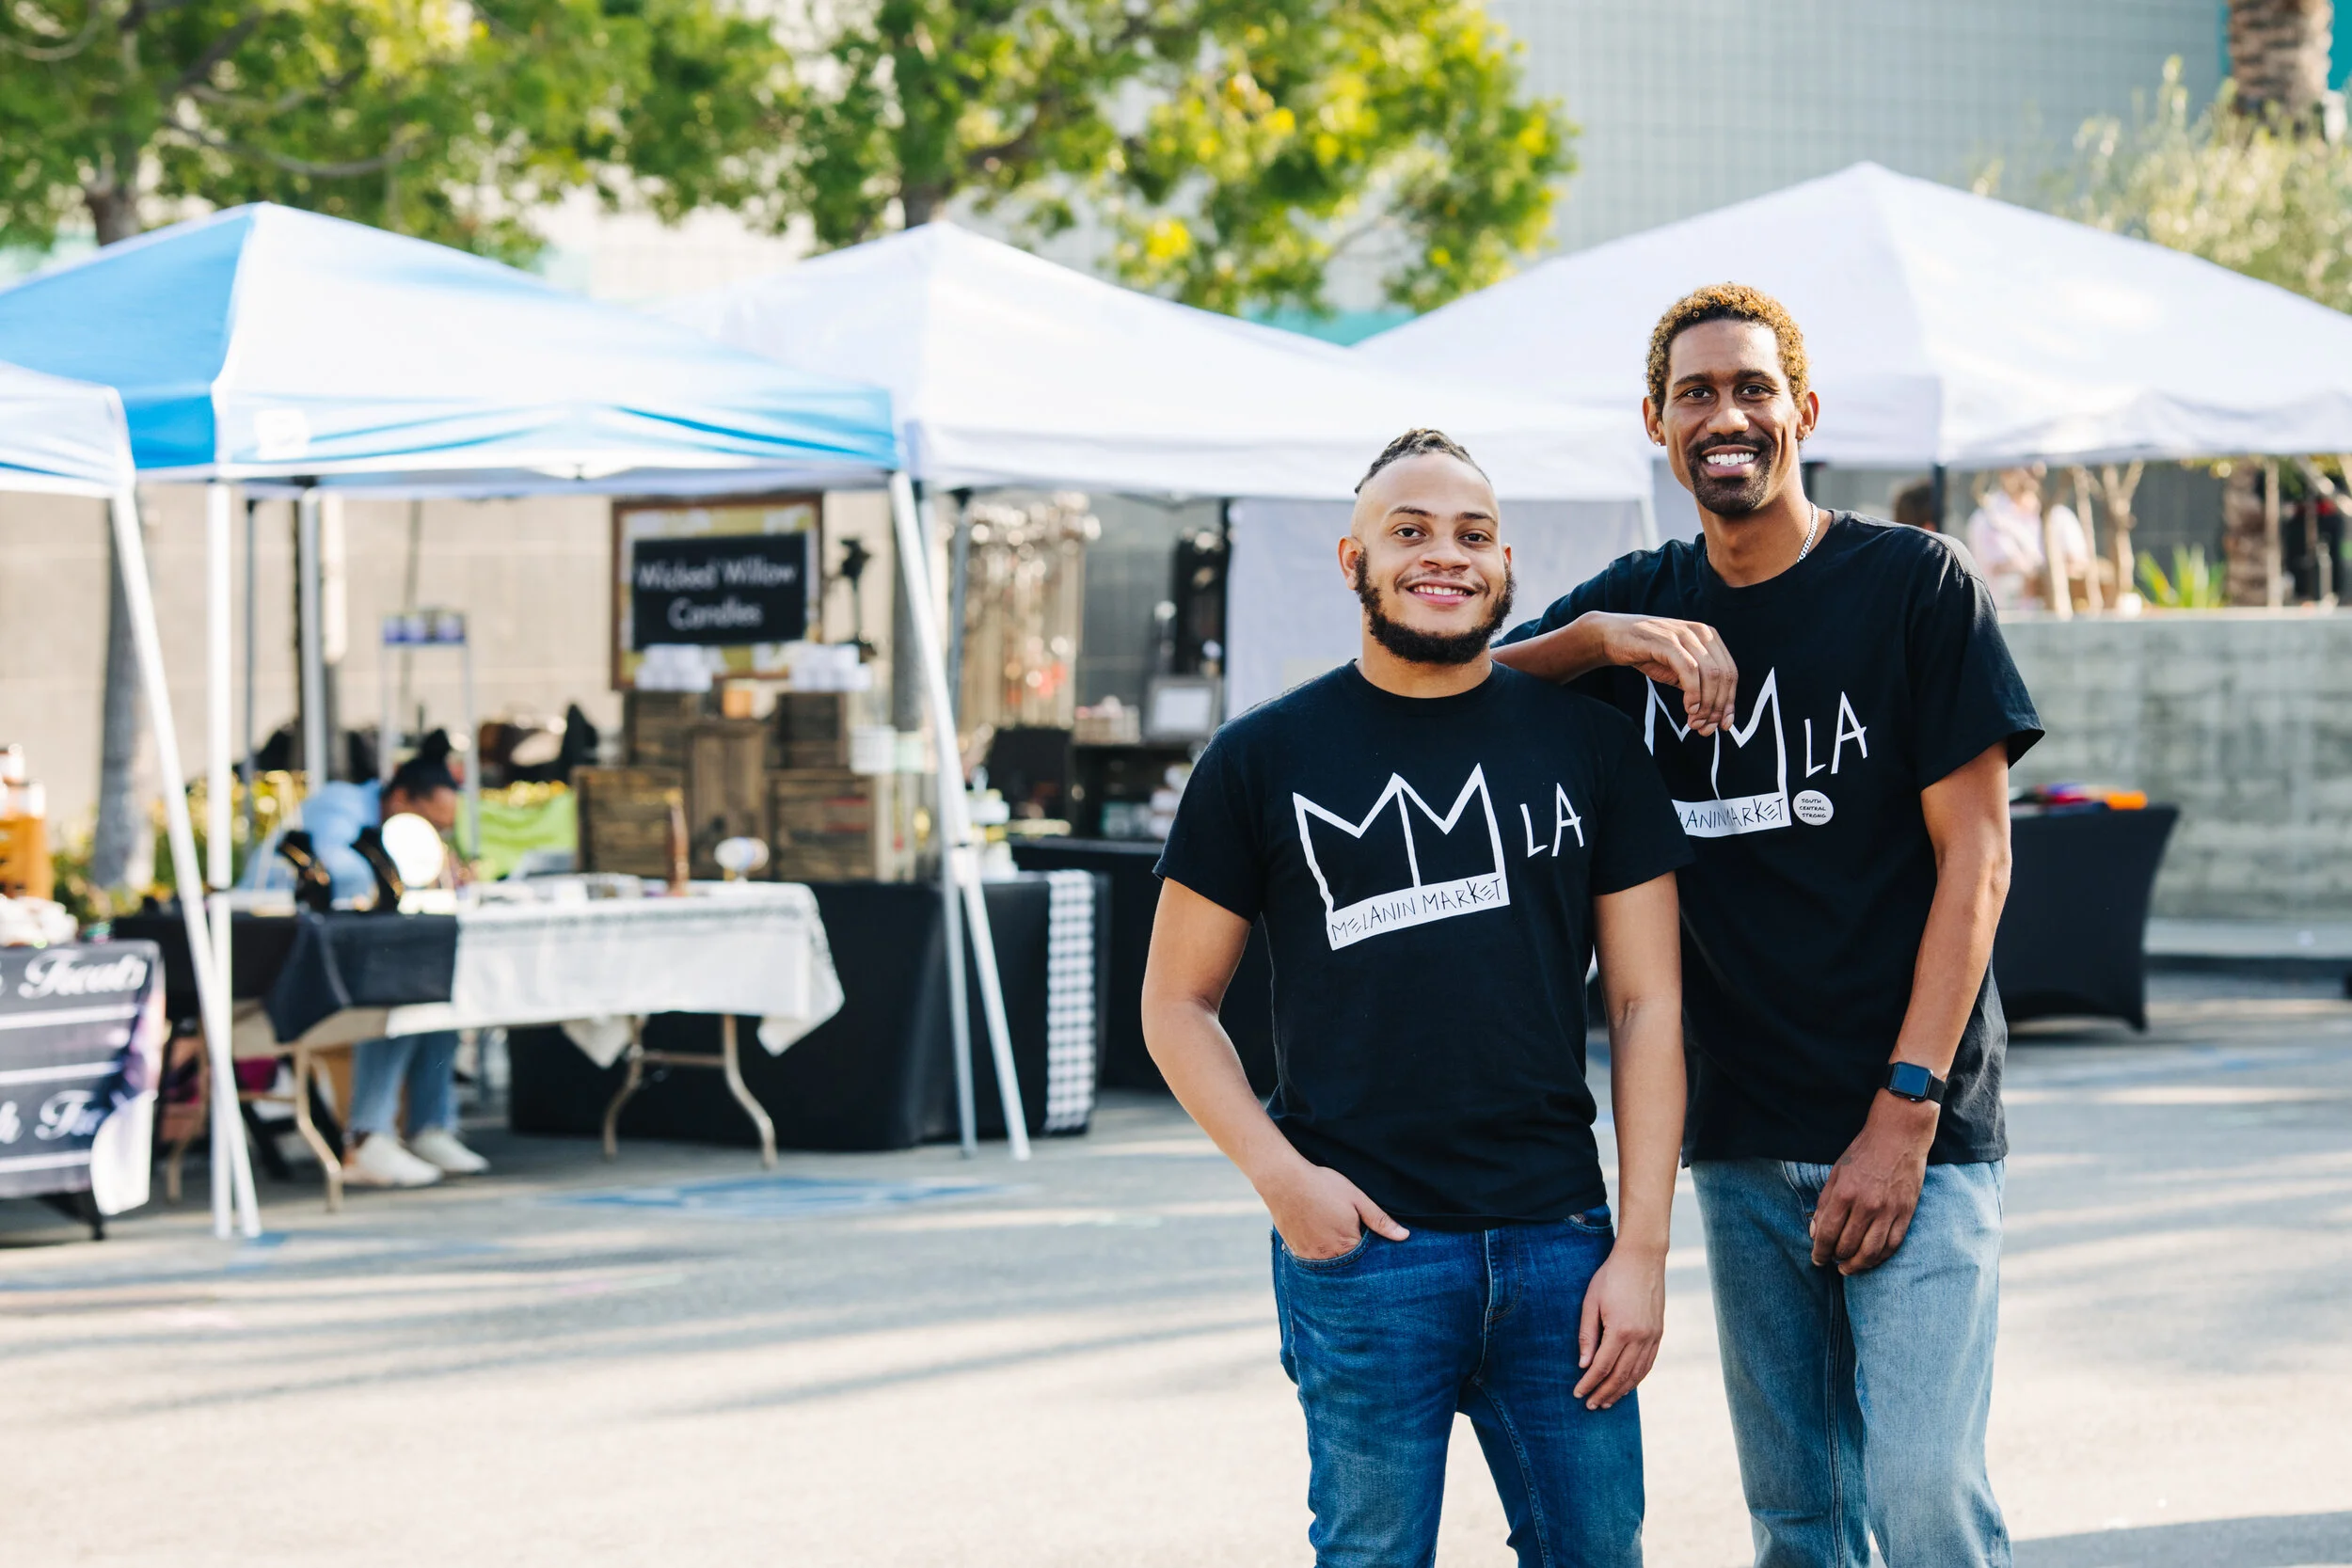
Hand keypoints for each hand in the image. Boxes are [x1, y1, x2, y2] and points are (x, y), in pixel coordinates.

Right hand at [1259, 1160, 1408, 1260]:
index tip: (1372, 1244)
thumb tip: (1404, 1236)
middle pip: (1348, 1267)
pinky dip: (1319, 1255)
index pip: (1368, 1261)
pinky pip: (1312, 1262)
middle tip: (1350, 1235)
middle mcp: (1328, 1257)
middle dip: (1354, 1258)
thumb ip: (1380, 1220)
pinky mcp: (1296, 1251)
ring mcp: (1310, 1256)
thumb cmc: (1322, 1186)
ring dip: (1336, 1257)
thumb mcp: (1357, 1198)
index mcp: (1347, 1245)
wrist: (1283, 1180)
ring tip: (1334, 1237)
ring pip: (1330, 1266)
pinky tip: (1319, 1238)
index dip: (1372, 1254)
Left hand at [1574, 1244, 1664, 1408]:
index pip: (1602, 1367)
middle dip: (1604, 1393)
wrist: (1642, 1258)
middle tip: (1591, 1405)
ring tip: (1607, 1402)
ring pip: (1637, 1373)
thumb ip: (1587, 1335)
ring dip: (1621, 1390)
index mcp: (1620, 1330)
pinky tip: (1627, 1385)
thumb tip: (1583, 1364)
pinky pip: (1648, 1363)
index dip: (1589, 1383)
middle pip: (1620, 1375)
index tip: (1578, 1394)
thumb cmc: (1610, 1277)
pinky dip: (1637, 1378)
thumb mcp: (1591, 1302)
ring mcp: (1652, 1336)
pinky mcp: (1659, 1333)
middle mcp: (1639, 1338)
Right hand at [1590, 613, 1737, 734]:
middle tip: (1706, 729)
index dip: (1730, 701)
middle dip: (1718, 707)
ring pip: (1710, 675)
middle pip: (1723, 676)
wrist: (1612, 636)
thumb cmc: (1646, 653)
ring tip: (1695, 723)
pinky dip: (1694, 693)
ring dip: (1706, 705)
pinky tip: (1689, 709)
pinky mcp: (1667, 641)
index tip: (1724, 725)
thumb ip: (1697, 683)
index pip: (1730, 672)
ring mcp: (1684, 635)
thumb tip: (1714, 714)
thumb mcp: (1678, 668)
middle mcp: (1701, 632)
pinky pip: (1689, 670)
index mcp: (1709, 636)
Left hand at [1810, 1095, 1937, 1274]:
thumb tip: (1814, 1232)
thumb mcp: (1836, 1173)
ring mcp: (1889, 1211)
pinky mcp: (1906, 1214)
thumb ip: (1824, 1204)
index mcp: (1845, 1194)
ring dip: (1857, 1265)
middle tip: (1832, 1260)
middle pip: (1847, 1246)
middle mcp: (1867, 1206)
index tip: (1817, 1259)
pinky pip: (1892, 1245)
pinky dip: (1880, 1258)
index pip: (1827, 1233)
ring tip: (1848, 1268)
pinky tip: (1870, 1260)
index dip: (1819, 1251)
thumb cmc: (1863, 1153)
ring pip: (1871, 1252)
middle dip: (1836, 1258)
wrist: (1899, 1136)